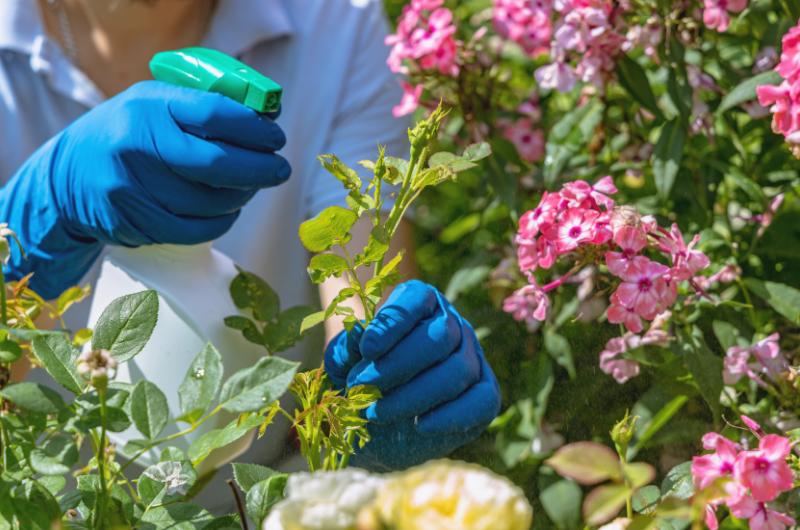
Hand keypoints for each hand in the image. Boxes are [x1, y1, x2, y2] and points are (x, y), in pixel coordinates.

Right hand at [0, 81, 289, 297]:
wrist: (67, 179)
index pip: (215, 114)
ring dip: (241, 197)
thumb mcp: (155, 103)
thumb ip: (205, 105)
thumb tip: (270, 112)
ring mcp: (132, 186)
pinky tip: (225, 210)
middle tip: (280, 169)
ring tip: (248, 188)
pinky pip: (196, 228)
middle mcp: (137, 144)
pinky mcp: (134, 221)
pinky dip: (220, 221)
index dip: (254, 129)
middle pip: (217, 163)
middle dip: (260, 169)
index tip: (276, 138)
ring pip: (210, 201)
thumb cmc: (128, 135)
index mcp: (149, 105)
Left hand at [324, 280, 500, 469]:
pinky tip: (421, 426)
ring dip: (415, 395)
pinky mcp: (484, 394)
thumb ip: (348, 348)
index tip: (367, 349)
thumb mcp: (343, 364)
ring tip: (376, 411)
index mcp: (419, 303)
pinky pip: (482, 401)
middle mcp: (452, 323)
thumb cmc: (359, 380)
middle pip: (441, 335)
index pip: (417, 298)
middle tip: (361, 386)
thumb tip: (357, 331)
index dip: (394, 322)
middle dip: (399, 364)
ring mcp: (473, 358)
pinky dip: (452, 416)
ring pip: (458, 369)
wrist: (377, 425)